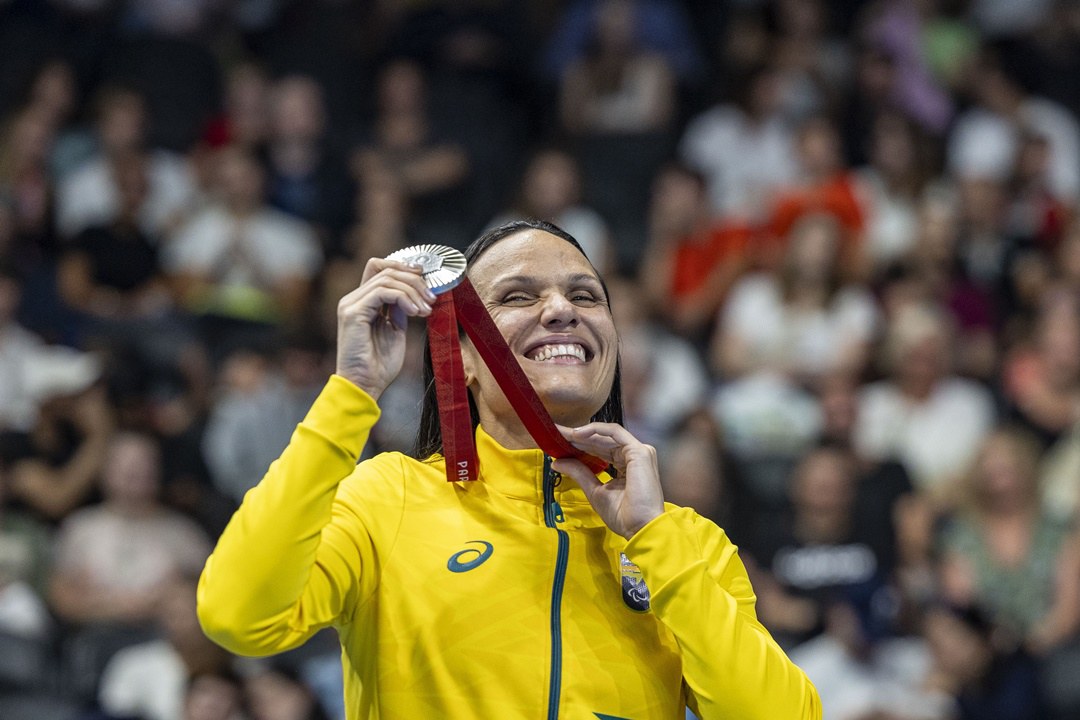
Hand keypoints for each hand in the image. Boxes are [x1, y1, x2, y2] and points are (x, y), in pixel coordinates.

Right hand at [335, 258, 435, 398]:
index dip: (403, 267)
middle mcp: (353, 300)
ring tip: (426, 309)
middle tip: (431, 298)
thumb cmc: (379, 366)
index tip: (425, 278)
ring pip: (386, 278)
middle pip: (385, 270)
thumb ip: (399, 310)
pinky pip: (381, 292)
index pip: (380, 269)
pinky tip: (414, 312)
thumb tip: (413, 295)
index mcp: (363, 303)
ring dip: (412, 291)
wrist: (365, 386)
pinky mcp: (352, 313)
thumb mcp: (396, 331)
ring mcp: (351, 304)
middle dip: (414, 280)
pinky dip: (403, 298)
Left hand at [552, 423, 663, 538]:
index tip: (560, 442)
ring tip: (563, 434)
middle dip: (578, 437)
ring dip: (584, 433)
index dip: (580, 445)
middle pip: (602, 441)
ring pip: (607, 435)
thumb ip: (579, 473)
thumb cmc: (623, 516)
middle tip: (556, 433)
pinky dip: (595, 430)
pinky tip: (577, 434)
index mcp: (626, 466)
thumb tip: (558, 462)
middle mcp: (633, 456)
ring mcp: (638, 452)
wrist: (639, 528)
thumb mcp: (594, 490)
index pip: (600, 450)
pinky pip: (615, 433)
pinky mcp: (639, 451)